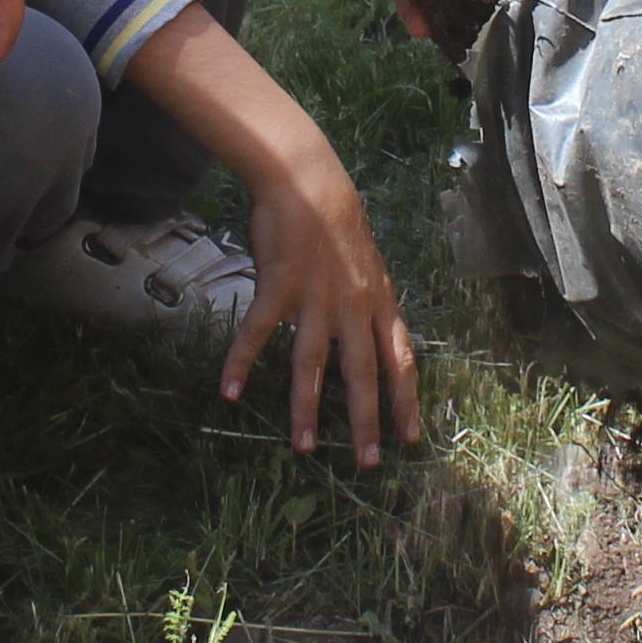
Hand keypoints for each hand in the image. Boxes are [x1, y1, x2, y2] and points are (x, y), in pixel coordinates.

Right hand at [223, 147, 421, 463]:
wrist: (309, 180)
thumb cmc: (338, 222)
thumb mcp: (369, 265)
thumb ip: (371, 304)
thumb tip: (377, 339)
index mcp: (379, 302)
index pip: (401, 359)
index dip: (406, 399)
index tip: (411, 436)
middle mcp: (353, 305)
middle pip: (362, 373)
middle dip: (366, 421)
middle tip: (367, 462)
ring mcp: (316, 297)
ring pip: (312, 363)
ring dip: (306, 407)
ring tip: (302, 446)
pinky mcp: (280, 286)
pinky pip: (259, 333)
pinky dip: (242, 363)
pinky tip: (230, 391)